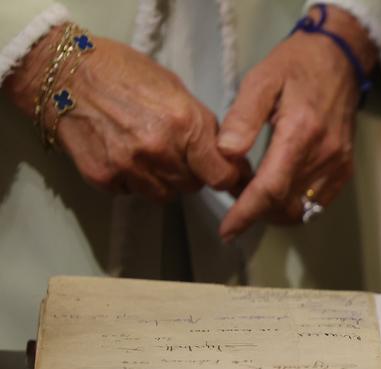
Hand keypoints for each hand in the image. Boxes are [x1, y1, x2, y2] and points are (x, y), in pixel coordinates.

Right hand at [4, 27, 246, 200]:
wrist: (61, 72)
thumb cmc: (122, 72)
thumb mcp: (175, 89)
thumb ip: (201, 125)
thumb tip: (228, 157)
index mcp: (185, 123)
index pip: (221, 175)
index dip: (227, 178)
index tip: (226, 177)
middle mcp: (160, 150)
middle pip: (193, 186)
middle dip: (191, 173)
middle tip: (175, 152)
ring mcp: (131, 167)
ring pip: (165, 195)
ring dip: (162, 180)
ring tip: (145, 151)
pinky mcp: (104, 178)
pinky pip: (132, 192)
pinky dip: (132, 180)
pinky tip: (121, 154)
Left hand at [217, 5, 376, 239]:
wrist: (340, 59)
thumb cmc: (295, 65)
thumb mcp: (261, 79)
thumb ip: (243, 117)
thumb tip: (226, 154)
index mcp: (300, 134)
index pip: (270, 188)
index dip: (246, 213)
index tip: (228, 230)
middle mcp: (323, 156)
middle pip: (285, 205)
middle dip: (257, 210)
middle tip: (236, 195)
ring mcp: (338, 165)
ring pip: (302, 208)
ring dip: (275, 210)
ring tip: (255, 193)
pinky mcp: (345, 169)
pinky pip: (318, 203)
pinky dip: (295, 205)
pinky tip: (280, 190)